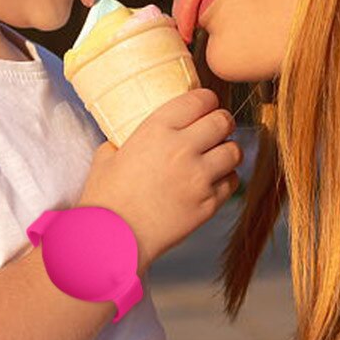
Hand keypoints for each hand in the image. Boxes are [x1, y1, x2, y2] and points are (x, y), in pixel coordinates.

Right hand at [78, 89, 241, 270]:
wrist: (112, 239)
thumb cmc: (105, 198)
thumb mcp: (107, 156)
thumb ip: (125, 141)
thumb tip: (131, 139)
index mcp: (157, 128)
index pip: (200, 99)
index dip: (206, 101)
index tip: (205, 106)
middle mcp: (183, 148)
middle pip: (223, 120)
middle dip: (222, 122)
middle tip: (216, 129)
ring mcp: (199, 177)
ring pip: (234, 151)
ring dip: (227, 151)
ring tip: (216, 156)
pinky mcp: (208, 204)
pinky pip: (231, 182)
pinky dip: (225, 179)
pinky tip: (211, 182)